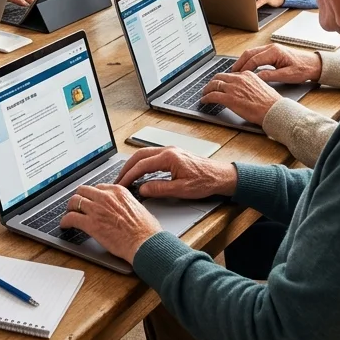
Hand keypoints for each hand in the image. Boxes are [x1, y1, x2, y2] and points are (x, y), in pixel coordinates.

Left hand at [59, 183, 160, 263]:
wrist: (145, 243)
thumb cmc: (146, 230)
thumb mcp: (138, 207)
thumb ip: (125, 203)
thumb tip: (122, 208)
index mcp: (118, 191)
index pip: (97, 187)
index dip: (91, 195)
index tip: (90, 200)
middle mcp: (105, 197)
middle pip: (83, 191)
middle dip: (79, 198)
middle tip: (77, 206)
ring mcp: (97, 209)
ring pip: (75, 201)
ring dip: (70, 208)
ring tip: (69, 213)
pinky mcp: (91, 224)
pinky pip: (71, 218)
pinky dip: (65, 221)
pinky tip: (65, 225)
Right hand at [116, 147, 237, 199]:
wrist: (221, 176)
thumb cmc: (206, 181)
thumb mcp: (182, 189)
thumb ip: (160, 189)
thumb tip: (143, 189)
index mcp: (169, 157)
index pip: (142, 165)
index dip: (129, 175)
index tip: (122, 184)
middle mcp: (167, 150)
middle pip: (139, 156)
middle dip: (126, 168)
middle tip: (118, 180)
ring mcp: (170, 151)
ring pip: (144, 154)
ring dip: (133, 165)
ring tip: (125, 176)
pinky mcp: (172, 155)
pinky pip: (151, 156)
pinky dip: (141, 164)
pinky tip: (139, 172)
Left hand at [200, 71, 280, 125]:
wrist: (274, 111)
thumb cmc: (271, 103)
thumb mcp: (261, 86)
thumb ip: (250, 84)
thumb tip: (244, 89)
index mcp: (247, 74)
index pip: (230, 74)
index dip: (222, 79)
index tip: (220, 83)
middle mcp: (239, 79)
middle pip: (219, 77)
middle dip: (212, 82)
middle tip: (209, 87)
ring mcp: (233, 88)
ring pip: (214, 85)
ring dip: (207, 89)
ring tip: (205, 94)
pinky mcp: (229, 98)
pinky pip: (212, 96)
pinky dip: (206, 98)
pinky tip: (205, 101)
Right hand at [231, 43, 322, 84]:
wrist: (315, 64)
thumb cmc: (304, 69)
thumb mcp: (287, 75)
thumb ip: (270, 76)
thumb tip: (256, 77)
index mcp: (274, 52)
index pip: (254, 59)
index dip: (244, 68)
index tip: (237, 76)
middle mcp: (271, 47)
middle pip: (249, 53)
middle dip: (239, 63)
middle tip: (232, 73)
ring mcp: (271, 48)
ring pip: (251, 52)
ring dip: (243, 61)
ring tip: (236, 71)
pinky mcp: (272, 51)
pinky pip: (256, 54)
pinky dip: (249, 60)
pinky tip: (246, 67)